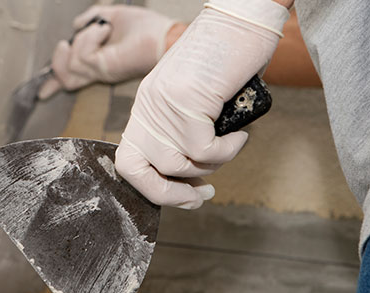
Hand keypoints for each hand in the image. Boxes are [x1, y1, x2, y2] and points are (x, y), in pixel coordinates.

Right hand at [38, 5, 175, 98]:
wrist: (165, 36)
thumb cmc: (147, 28)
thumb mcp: (113, 16)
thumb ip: (93, 17)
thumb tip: (75, 25)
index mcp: (99, 62)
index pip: (72, 78)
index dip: (54, 85)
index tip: (42, 92)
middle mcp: (98, 71)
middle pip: (65, 78)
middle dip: (58, 61)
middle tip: (65, 44)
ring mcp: (101, 72)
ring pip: (70, 65)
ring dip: (80, 41)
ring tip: (101, 30)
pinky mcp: (105, 68)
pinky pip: (83, 56)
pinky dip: (89, 38)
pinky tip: (105, 31)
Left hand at [115, 0, 288, 208]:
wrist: (241, 20)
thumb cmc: (226, 59)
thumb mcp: (196, 101)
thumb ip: (186, 130)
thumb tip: (194, 171)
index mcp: (145, 109)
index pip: (127, 163)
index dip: (151, 188)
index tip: (183, 194)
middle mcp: (147, 108)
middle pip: (140, 173)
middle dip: (172, 195)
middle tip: (201, 196)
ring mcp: (163, 104)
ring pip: (178, 165)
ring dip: (211, 166)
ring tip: (230, 143)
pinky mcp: (186, 100)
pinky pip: (205, 150)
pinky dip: (228, 150)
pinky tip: (240, 134)